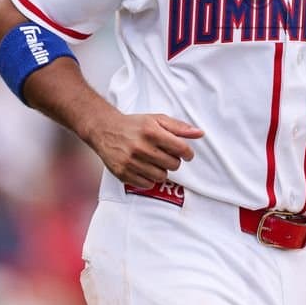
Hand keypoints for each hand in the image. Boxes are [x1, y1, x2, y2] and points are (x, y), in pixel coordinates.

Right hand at [80, 113, 203, 187]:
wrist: (105, 130)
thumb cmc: (135, 125)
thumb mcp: (157, 120)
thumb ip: (179, 127)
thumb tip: (200, 133)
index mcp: (151, 132)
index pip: (181, 149)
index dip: (188, 153)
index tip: (186, 154)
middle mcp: (140, 147)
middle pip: (173, 165)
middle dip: (174, 161)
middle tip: (167, 155)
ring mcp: (130, 162)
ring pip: (161, 176)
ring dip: (162, 170)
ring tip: (155, 162)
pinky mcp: (122, 173)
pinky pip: (147, 184)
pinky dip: (150, 179)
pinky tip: (146, 169)